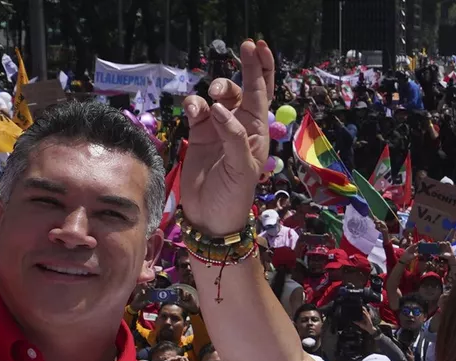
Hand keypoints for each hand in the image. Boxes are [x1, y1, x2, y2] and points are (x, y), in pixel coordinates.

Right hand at [179, 41, 274, 236]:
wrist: (211, 219)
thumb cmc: (233, 196)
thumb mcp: (241, 168)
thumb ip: (232, 136)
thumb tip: (218, 107)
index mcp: (257, 131)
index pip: (263, 93)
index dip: (261, 68)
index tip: (258, 46)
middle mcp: (239, 126)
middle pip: (241, 89)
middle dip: (238, 73)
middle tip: (231, 70)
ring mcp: (217, 129)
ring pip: (217, 96)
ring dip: (214, 90)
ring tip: (211, 100)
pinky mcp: (198, 134)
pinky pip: (196, 109)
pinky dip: (193, 105)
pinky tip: (192, 112)